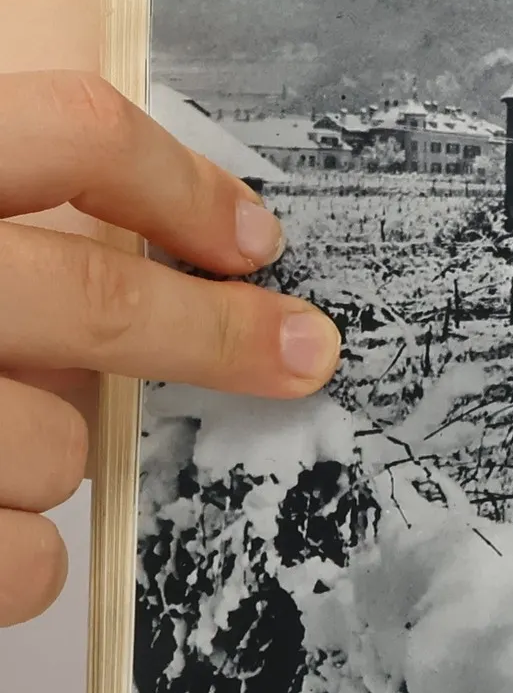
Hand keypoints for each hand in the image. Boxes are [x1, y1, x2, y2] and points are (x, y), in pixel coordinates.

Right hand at [1, 0, 340, 627]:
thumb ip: (13, 183)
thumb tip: (184, 224)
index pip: (67, 129)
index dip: (179, 182)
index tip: (251, 235)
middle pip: (94, 301)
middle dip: (217, 334)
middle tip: (303, 352)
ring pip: (57, 445)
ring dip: (52, 450)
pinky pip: (25, 562)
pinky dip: (19, 554)